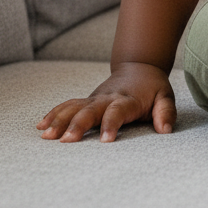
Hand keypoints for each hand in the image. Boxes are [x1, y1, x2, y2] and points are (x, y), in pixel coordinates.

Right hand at [37, 62, 175, 142]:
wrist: (140, 66)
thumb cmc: (153, 87)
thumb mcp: (165, 96)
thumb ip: (165, 112)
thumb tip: (165, 130)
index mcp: (128, 99)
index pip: (119, 111)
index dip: (112, 123)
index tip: (106, 140)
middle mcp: (109, 98)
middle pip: (91, 110)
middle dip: (79, 124)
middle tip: (67, 140)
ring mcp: (96, 98)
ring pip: (75, 107)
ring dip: (61, 120)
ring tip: (46, 135)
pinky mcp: (87, 100)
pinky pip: (69, 105)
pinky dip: (55, 113)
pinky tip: (41, 126)